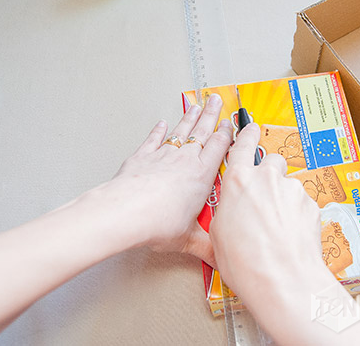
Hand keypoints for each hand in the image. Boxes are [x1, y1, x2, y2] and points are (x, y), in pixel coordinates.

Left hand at [84, 94, 232, 265]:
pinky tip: (161, 123)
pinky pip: (153, 139)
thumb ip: (207, 246)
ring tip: (196, 105)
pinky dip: (158, 130)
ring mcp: (163, 155)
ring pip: (180, 130)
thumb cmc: (157, 222)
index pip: (220, 147)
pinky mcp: (142, 156)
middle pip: (202, 131)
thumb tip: (220, 259)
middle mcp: (184, 159)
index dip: (227, 134)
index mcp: (202, 175)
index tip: (232, 124)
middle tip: (216, 100)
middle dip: (211, 114)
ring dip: (189, 116)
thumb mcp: (189, 239)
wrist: (127, 212)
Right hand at [210, 124, 359, 344]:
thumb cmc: (245, 262)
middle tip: (263, 200)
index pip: (243, 145)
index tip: (250, 127)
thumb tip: (233, 212)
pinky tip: (291, 235)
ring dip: (284, 200)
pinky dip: (298, 215)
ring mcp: (291, 190)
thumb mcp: (218, 234)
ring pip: (288, 185)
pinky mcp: (311, 204)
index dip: (247, 134)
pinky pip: (303, 203)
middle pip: (271, 162)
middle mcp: (266, 179)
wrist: (281, 279)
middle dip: (269, 175)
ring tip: (277, 228)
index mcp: (238, 181)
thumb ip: (227, 211)